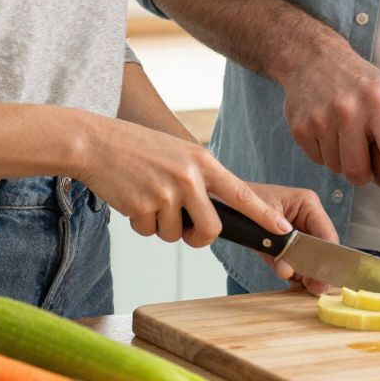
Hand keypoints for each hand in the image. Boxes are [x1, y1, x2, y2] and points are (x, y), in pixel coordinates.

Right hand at [73, 118, 292, 247]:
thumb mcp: (179, 154)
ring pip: (174, 235)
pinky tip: (132, 200)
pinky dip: (140, 224)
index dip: (264, 216)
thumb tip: (213, 213)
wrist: (96, 143)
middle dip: (198, 238)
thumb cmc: (138, 149)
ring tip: (148, 199)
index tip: (283, 231)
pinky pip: (149, 233)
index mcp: (203, 162)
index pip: (242, 194)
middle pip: (211, 229)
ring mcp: (166, 192)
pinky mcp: (142, 206)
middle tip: (185, 230)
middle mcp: (189, 178)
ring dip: (161, 227)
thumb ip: (200, 179)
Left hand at [253, 184, 340, 293]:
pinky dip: (294, 272)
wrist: (225, 202)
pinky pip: (296, 260)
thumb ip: (279, 246)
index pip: (326, 233)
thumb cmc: (242, 202)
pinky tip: (295, 282)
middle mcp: (307, 217)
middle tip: (315, 289)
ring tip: (304, 286)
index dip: (327, 257)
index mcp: (307, 204)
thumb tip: (288, 270)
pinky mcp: (288, 243)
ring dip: (306, 272)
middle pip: (321, 247)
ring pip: (310, 256)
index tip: (324, 278)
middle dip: (316, 268)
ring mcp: (298, 230)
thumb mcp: (263, 221)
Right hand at [277, 41, 379, 195]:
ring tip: (344, 135)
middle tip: (364, 158)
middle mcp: (348, 109)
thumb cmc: (359, 83)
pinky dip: (325, 153)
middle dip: (363, 174)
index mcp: (377, 101)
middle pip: (357, 170)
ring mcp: (321, 118)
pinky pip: (317, 160)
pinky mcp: (300, 127)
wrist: (315, 60)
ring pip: (336, 168)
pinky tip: (327, 130)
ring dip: (343, 160)